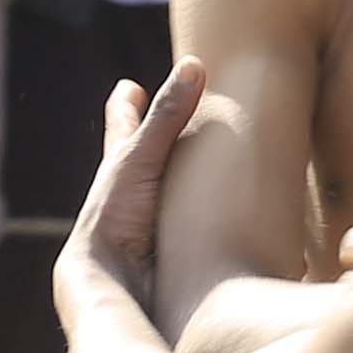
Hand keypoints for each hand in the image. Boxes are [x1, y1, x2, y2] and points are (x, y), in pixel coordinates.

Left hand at [71, 57, 207, 323]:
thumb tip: (194, 66)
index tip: (128, 86)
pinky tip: (240, 230)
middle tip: (177, 126)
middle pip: (146, 162)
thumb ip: (167, 115)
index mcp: (121, 167)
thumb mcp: (140, 158)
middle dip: (160, 145)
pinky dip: (219, 228)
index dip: (125, 104)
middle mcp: (134, 195)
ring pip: (173, 199)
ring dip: (194, 190)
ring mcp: (154, 225)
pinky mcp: (174, 252)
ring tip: (219, 177)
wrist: (111, 285)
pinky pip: (199, 233)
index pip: (122, 125)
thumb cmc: (114, 218)